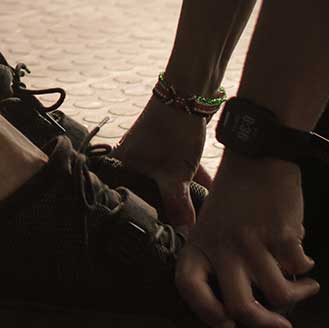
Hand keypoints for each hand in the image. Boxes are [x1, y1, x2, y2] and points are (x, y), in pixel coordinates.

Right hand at [111, 99, 215, 229]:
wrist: (190, 91)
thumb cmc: (173, 129)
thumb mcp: (176, 174)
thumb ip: (177, 206)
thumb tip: (183, 236)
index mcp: (120, 166)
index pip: (125, 200)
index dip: (142, 219)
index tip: (157, 237)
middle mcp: (129, 160)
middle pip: (147, 195)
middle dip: (167, 211)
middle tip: (180, 230)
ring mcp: (148, 153)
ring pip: (164, 183)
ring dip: (182, 196)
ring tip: (197, 216)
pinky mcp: (166, 147)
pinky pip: (175, 171)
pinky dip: (189, 182)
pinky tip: (208, 196)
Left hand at [176, 156, 320, 327]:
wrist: (258, 155)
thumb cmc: (236, 193)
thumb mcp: (212, 223)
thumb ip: (221, 258)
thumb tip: (246, 301)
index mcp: (201, 244)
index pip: (190, 287)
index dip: (206, 312)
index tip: (226, 325)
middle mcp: (224, 248)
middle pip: (241, 306)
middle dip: (266, 326)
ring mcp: (253, 243)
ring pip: (278, 293)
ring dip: (299, 295)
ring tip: (307, 288)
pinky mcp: (282, 234)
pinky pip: (299, 267)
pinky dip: (306, 269)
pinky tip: (307, 264)